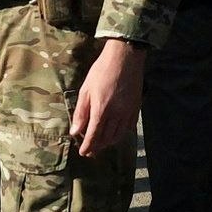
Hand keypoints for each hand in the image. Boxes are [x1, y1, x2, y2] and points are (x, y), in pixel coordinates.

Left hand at [69, 38, 147, 158]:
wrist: (125, 58)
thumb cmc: (101, 71)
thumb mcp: (86, 90)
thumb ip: (81, 113)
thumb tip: (75, 132)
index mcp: (101, 110)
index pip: (94, 135)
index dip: (88, 146)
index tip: (83, 153)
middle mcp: (116, 114)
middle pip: (106, 138)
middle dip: (97, 147)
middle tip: (90, 151)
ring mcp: (128, 112)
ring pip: (119, 135)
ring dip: (109, 143)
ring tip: (102, 145)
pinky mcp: (136, 108)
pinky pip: (129, 128)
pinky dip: (121, 134)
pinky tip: (116, 134)